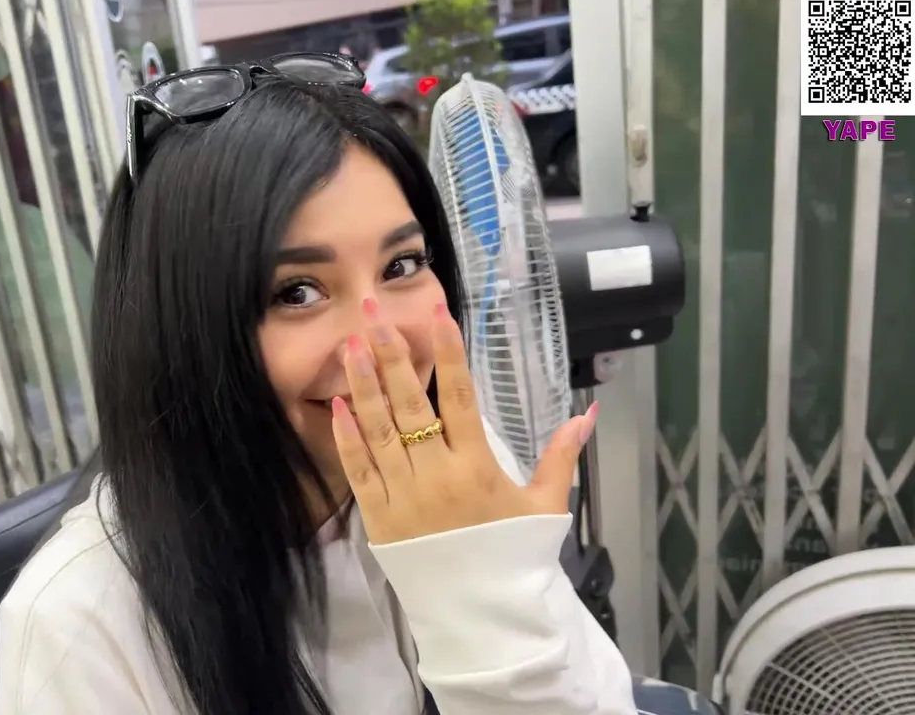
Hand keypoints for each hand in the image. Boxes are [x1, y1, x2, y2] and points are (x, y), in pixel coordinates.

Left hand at [330, 298, 597, 545]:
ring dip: (362, 386)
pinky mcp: (379, 519)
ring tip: (350, 345)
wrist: (481, 616)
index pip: (461, 397)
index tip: (435, 313)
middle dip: (391, 354)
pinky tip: (338, 405)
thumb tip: (588, 413)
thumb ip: (562, 456)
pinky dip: (347, 439)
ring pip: (379, 432)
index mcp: (478, 468)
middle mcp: (438, 476)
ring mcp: (404, 497)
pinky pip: (359, 472)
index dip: (447, 353)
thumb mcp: (545, 507)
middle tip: (373, 311)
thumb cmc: (514, 558)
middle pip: (411, 405)